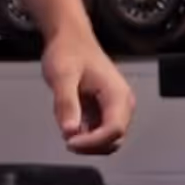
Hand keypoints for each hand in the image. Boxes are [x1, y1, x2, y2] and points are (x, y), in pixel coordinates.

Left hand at [40, 33, 133, 155]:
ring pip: (108, 140)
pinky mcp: (106, 111)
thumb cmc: (70, 52)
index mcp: (117, 95)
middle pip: (114, 140)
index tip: (70, 141)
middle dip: (90, 145)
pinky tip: (70, 121)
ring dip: (87, 141)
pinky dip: (84, 134)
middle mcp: (122, 104)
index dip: (93, 141)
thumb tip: (70, 131)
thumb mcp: (62, 76)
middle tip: (66, 138)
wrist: (71, 39)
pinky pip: (99, 132)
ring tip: (67, 126)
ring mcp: (115, 108)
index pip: (114, 130)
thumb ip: (67, 104)